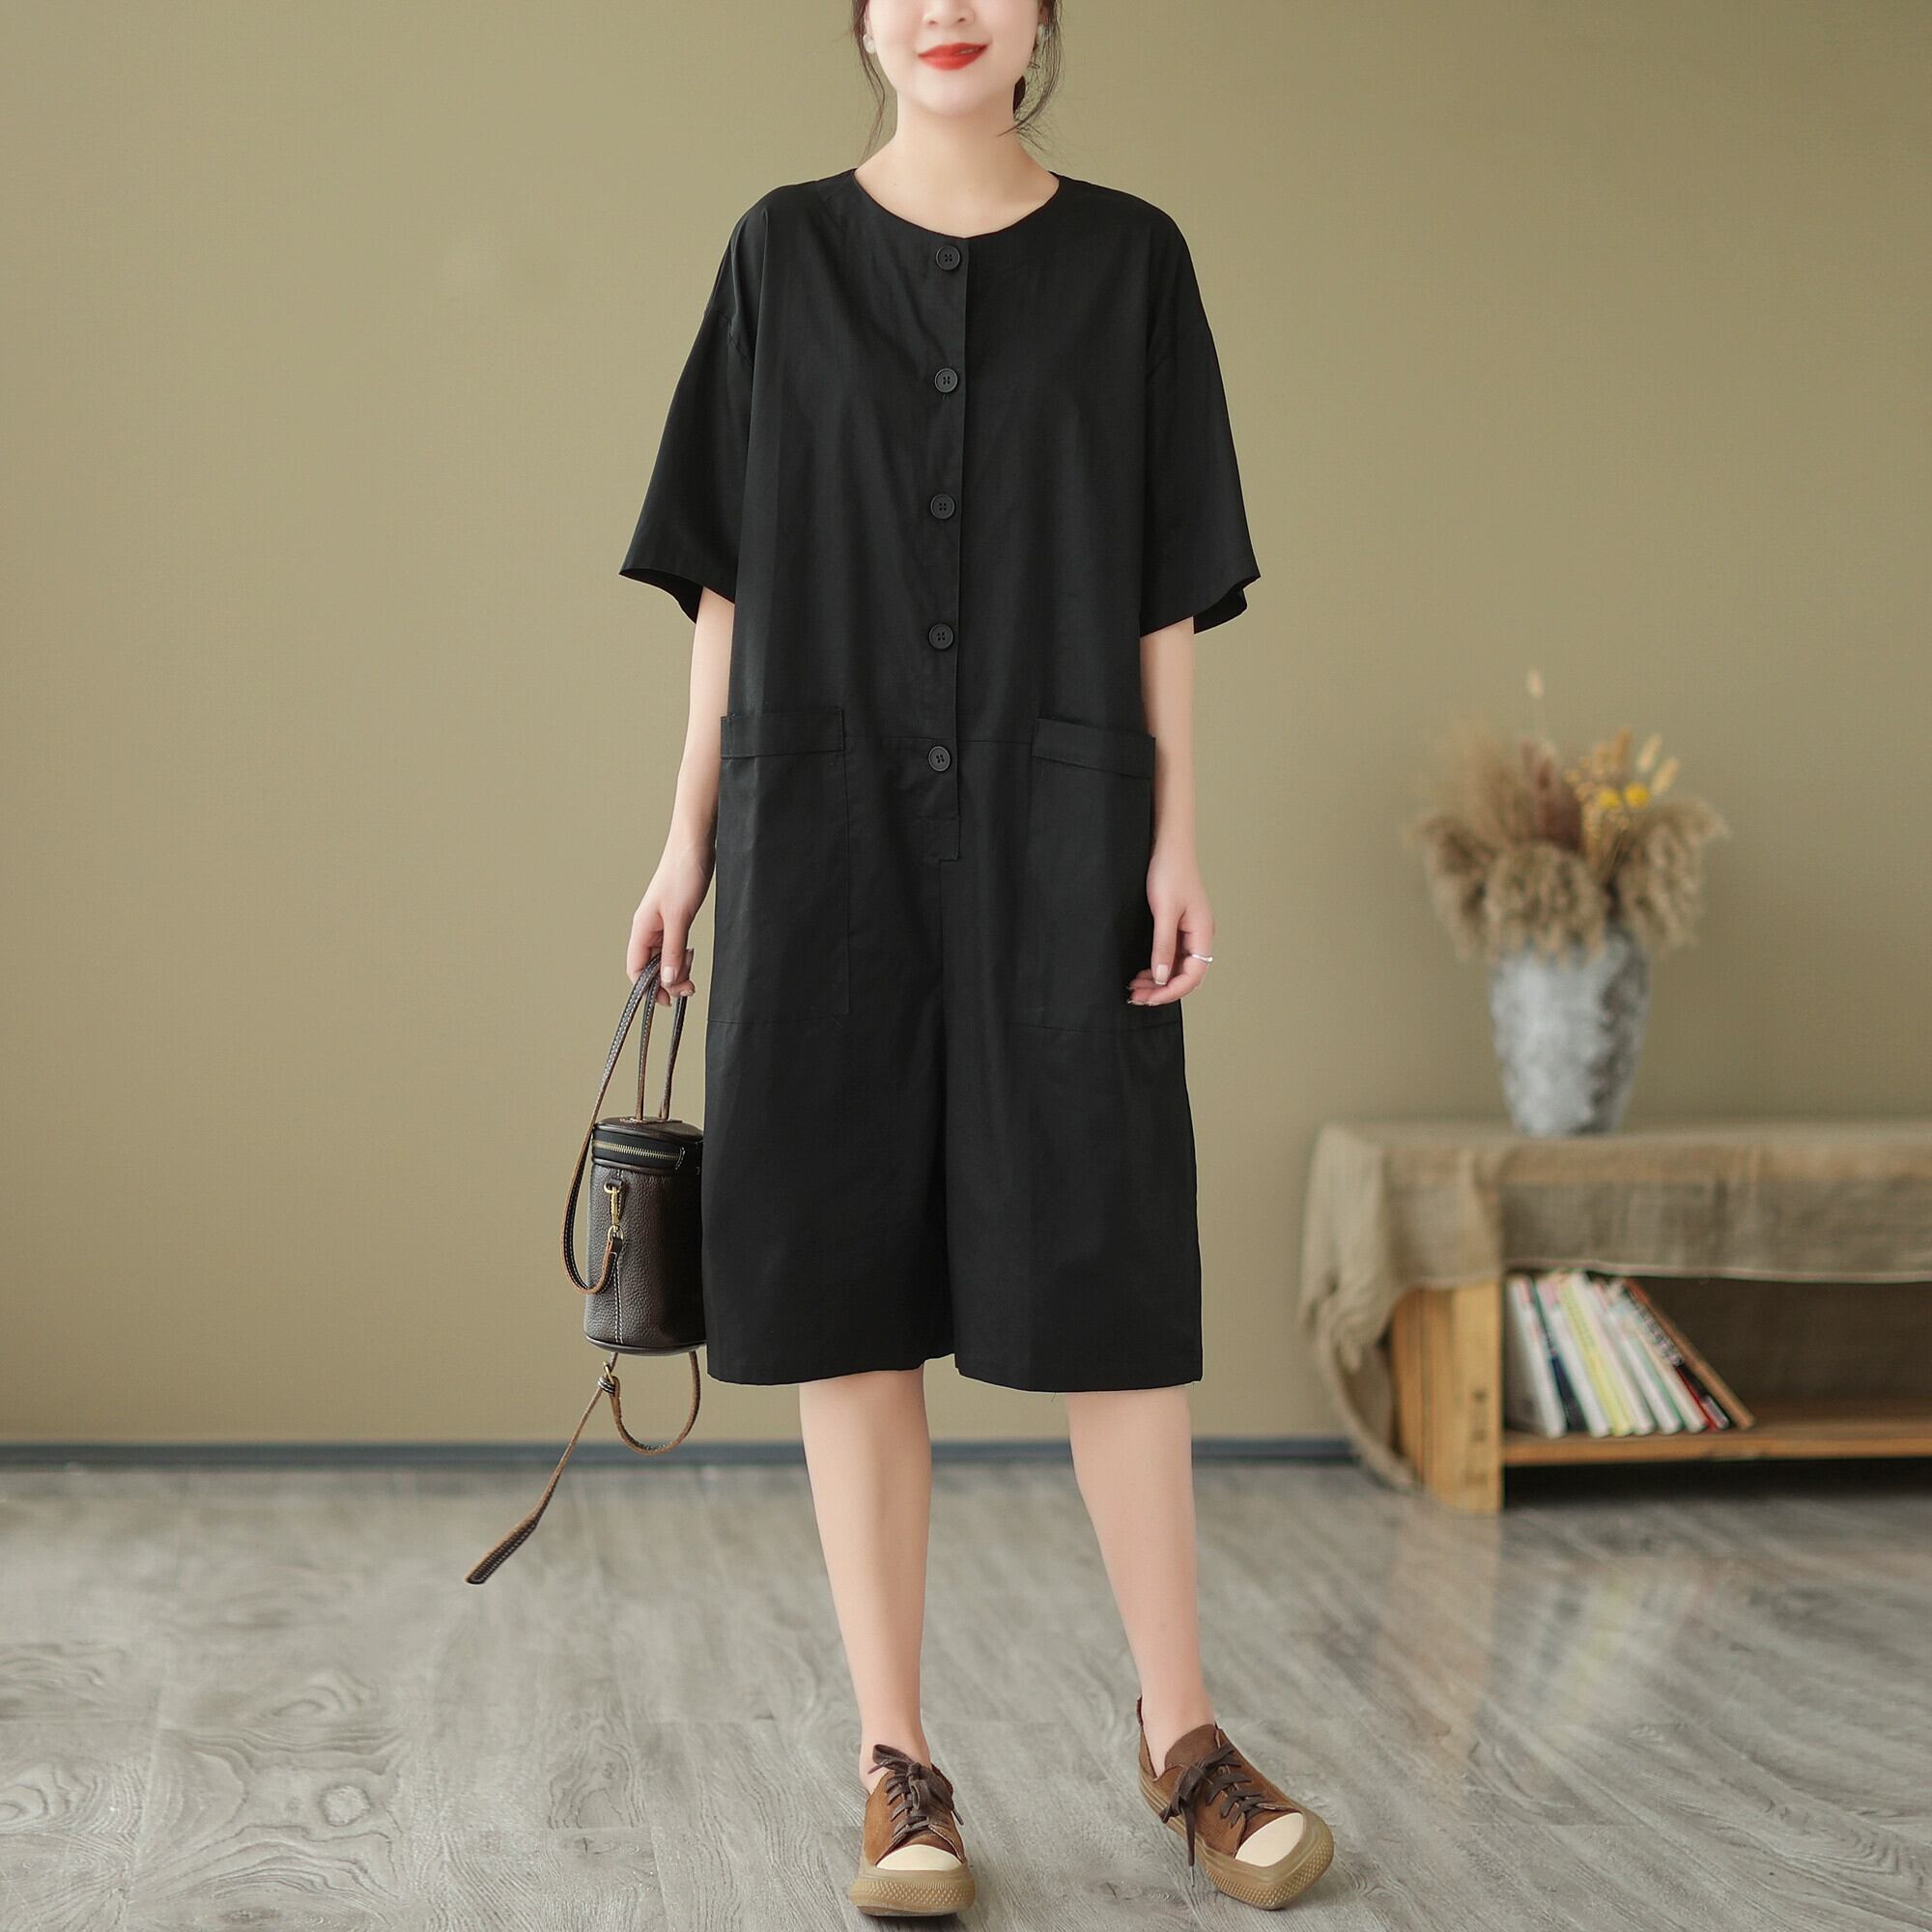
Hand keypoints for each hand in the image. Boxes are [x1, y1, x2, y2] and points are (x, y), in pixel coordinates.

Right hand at [626, 833, 713, 1004]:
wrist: (694, 846)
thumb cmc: (682, 875)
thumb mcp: (680, 918)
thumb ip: (673, 951)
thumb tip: (667, 982)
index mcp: (641, 928)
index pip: (635, 969)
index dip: (649, 988)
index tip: (670, 999)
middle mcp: (647, 928)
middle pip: (650, 967)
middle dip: (667, 980)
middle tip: (689, 987)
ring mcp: (661, 923)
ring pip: (663, 957)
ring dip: (676, 968)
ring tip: (692, 967)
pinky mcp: (675, 918)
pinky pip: (673, 946)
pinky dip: (681, 955)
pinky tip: (691, 955)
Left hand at [1127, 842, 1211, 1007]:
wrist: (1168, 846)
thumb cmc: (1169, 872)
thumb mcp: (1164, 911)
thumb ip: (1163, 946)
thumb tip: (1162, 977)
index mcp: (1203, 933)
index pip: (1193, 976)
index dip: (1171, 991)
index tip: (1149, 998)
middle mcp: (1200, 937)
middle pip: (1186, 976)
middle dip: (1162, 990)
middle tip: (1136, 997)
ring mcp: (1190, 934)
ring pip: (1177, 969)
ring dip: (1158, 981)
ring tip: (1135, 987)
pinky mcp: (1179, 928)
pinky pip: (1171, 957)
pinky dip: (1157, 968)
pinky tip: (1142, 972)